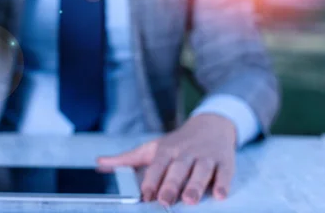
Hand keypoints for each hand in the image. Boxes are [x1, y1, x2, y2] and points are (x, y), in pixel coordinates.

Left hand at [98, 114, 236, 205]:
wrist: (211, 124)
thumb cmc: (177, 143)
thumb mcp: (152, 148)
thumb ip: (127, 159)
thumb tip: (100, 163)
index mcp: (167, 150)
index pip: (157, 165)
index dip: (151, 180)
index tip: (145, 195)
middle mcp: (186, 153)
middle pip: (178, 169)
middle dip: (171, 185)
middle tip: (165, 201)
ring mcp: (206, 156)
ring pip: (201, 171)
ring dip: (196, 185)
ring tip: (190, 200)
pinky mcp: (224, 161)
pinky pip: (224, 173)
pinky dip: (223, 183)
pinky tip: (220, 194)